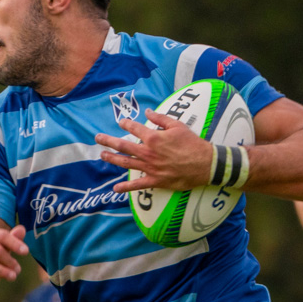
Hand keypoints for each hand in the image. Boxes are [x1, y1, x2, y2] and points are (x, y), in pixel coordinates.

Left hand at [98, 111, 213, 192]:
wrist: (205, 164)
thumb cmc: (193, 144)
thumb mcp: (178, 126)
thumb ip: (160, 119)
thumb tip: (147, 112)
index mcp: (154, 138)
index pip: (134, 128)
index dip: (126, 124)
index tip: (121, 122)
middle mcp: (148, 152)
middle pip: (123, 146)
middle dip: (108, 141)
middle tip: (98, 138)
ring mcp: (150, 167)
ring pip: (126, 163)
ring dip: (112, 159)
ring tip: (102, 155)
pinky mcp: (155, 181)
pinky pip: (138, 185)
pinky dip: (126, 188)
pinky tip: (115, 189)